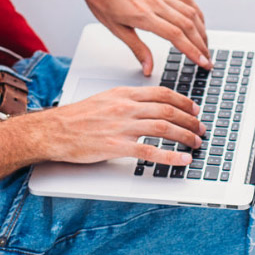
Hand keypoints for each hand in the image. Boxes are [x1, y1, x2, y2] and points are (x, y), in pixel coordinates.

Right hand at [36, 86, 204, 166]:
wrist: (53, 131)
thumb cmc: (75, 118)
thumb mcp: (104, 100)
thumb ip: (126, 101)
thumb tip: (146, 107)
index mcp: (123, 94)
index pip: (162, 93)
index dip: (183, 101)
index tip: (194, 109)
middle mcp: (126, 107)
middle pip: (168, 110)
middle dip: (190, 120)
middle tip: (200, 128)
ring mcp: (122, 126)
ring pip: (164, 127)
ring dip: (185, 136)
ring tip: (196, 143)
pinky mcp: (117, 146)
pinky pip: (150, 152)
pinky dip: (171, 156)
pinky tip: (182, 160)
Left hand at [76, 0, 208, 73]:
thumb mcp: (115, 29)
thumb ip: (137, 49)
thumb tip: (148, 68)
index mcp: (143, 15)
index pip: (176, 36)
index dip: (192, 51)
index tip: (202, 62)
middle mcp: (155, 2)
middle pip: (188, 26)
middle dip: (202, 45)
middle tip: (207, 59)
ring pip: (190, 12)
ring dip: (202, 30)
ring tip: (205, 45)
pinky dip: (196, 11)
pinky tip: (199, 21)